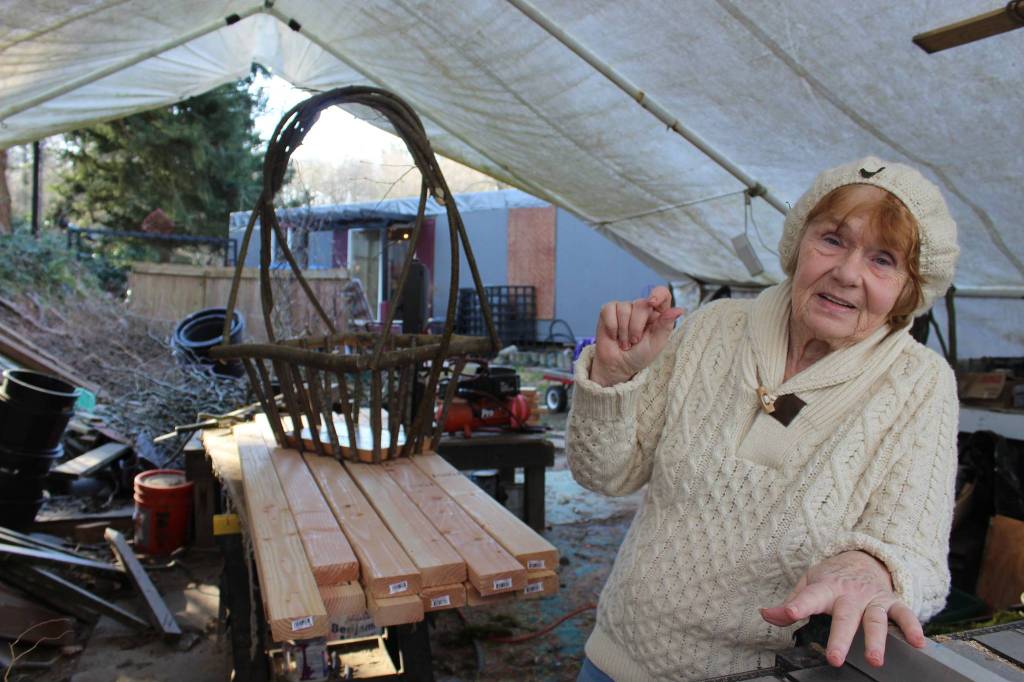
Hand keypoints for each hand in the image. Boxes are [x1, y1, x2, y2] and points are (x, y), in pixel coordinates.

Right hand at [590, 285, 683, 386]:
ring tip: (624, 342)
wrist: (617, 365)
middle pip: (641, 304)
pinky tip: (613, 335)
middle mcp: (642, 308)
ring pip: (624, 308)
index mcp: (657, 314)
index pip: (662, 294)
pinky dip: (612, 327)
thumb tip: (679, 310)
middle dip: (636, 327)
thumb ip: (665, 326)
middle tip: (634, 342)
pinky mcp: (608, 310)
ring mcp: (624, 307)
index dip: (658, 294)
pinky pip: (609, 310)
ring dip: (623, 331)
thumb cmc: (639, 355)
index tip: (652, 303)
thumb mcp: (656, 343)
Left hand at [760, 551, 925, 667]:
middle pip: (845, 617)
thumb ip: (790, 602)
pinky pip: (904, 614)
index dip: (798, 604)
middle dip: (840, 638)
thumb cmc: (833, 577)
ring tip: (875, 659)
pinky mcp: (892, 602)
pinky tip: (918, 642)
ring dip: (876, 640)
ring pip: (875, 620)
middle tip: (834, 658)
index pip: (809, 596)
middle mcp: (850, 594)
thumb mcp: (808, 583)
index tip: (789, 613)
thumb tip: (767, 615)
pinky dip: (912, 627)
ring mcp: (872, 599)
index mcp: (826, 588)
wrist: (865, 558)